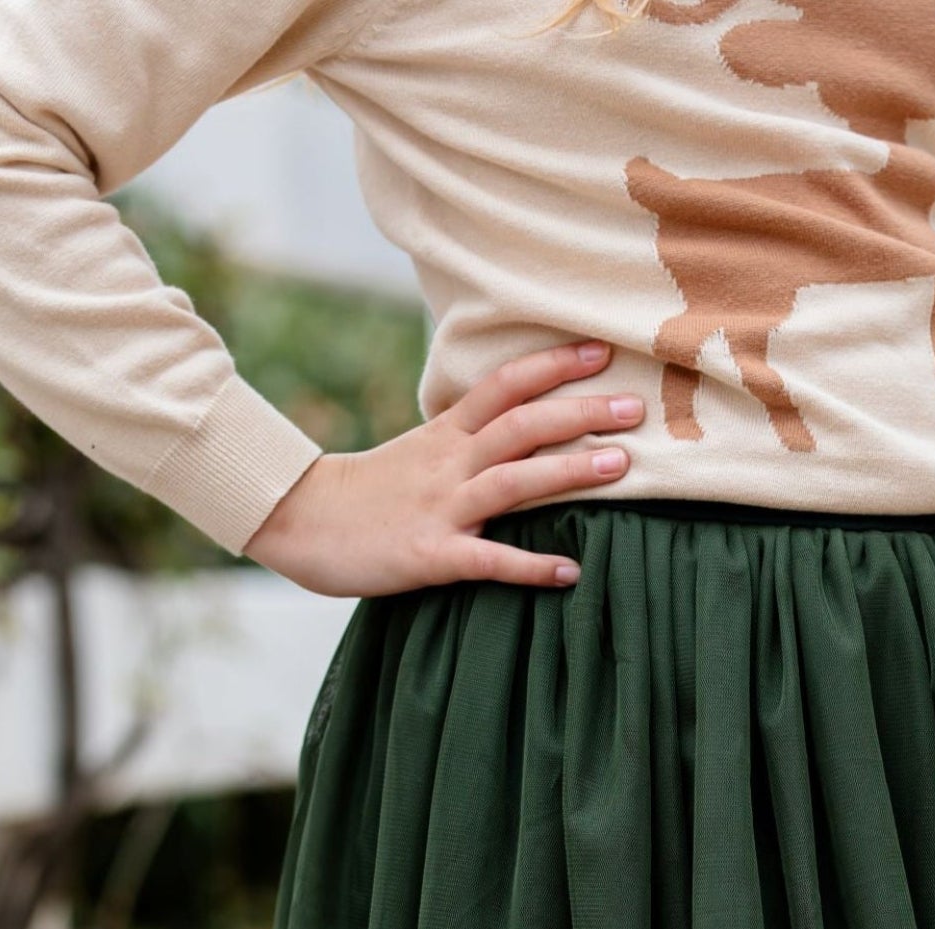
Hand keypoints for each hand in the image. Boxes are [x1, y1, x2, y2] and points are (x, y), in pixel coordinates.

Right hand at [246, 339, 642, 595]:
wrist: (298, 523)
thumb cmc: (368, 493)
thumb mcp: (418, 452)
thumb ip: (467, 439)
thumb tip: (522, 424)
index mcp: (445, 434)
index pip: (505, 386)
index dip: (553, 365)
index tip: (602, 349)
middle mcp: (448, 463)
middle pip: (522, 425)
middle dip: (580, 413)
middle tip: (635, 408)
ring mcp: (440, 508)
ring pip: (513, 481)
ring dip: (570, 472)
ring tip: (621, 468)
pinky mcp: (430, 555)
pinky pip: (488, 560)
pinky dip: (530, 567)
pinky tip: (569, 572)